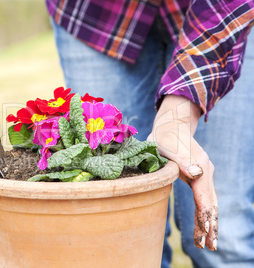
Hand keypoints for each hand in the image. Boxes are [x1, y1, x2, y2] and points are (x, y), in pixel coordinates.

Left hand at [148, 95, 217, 250]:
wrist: (171, 125)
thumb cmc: (165, 136)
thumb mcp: (168, 147)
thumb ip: (183, 161)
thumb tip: (196, 173)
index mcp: (200, 166)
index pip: (204, 196)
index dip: (205, 214)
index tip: (206, 232)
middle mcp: (205, 171)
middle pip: (210, 203)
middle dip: (210, 225)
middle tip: (209, 246)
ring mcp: (203, 174)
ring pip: (209, 203)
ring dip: (209, 223)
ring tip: (208, 244)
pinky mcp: (198, 176)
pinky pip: (203, 198)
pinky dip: (204, 213)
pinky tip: (202, 225)